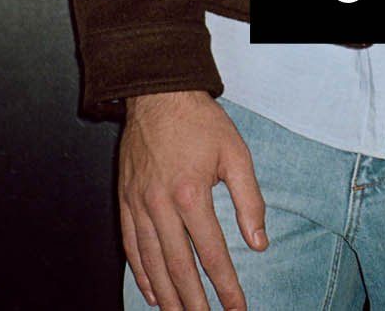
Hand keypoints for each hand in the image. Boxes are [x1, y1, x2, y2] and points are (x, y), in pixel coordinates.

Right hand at [119, 90, 266, 310]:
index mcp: (190, 194)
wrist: (158, 94)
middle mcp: (160, 205)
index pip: (210, 253)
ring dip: (167, 296)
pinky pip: (131, 245)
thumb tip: (259, 242)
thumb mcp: (236, 153)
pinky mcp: (125, 200)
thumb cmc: (200, 122)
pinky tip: (152, 291)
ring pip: (151, 262)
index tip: (237, 308)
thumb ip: (249, 200)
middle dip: (194, 302)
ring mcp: (139, 204)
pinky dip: (140, 273)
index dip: (225, 285)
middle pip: (178, 267)